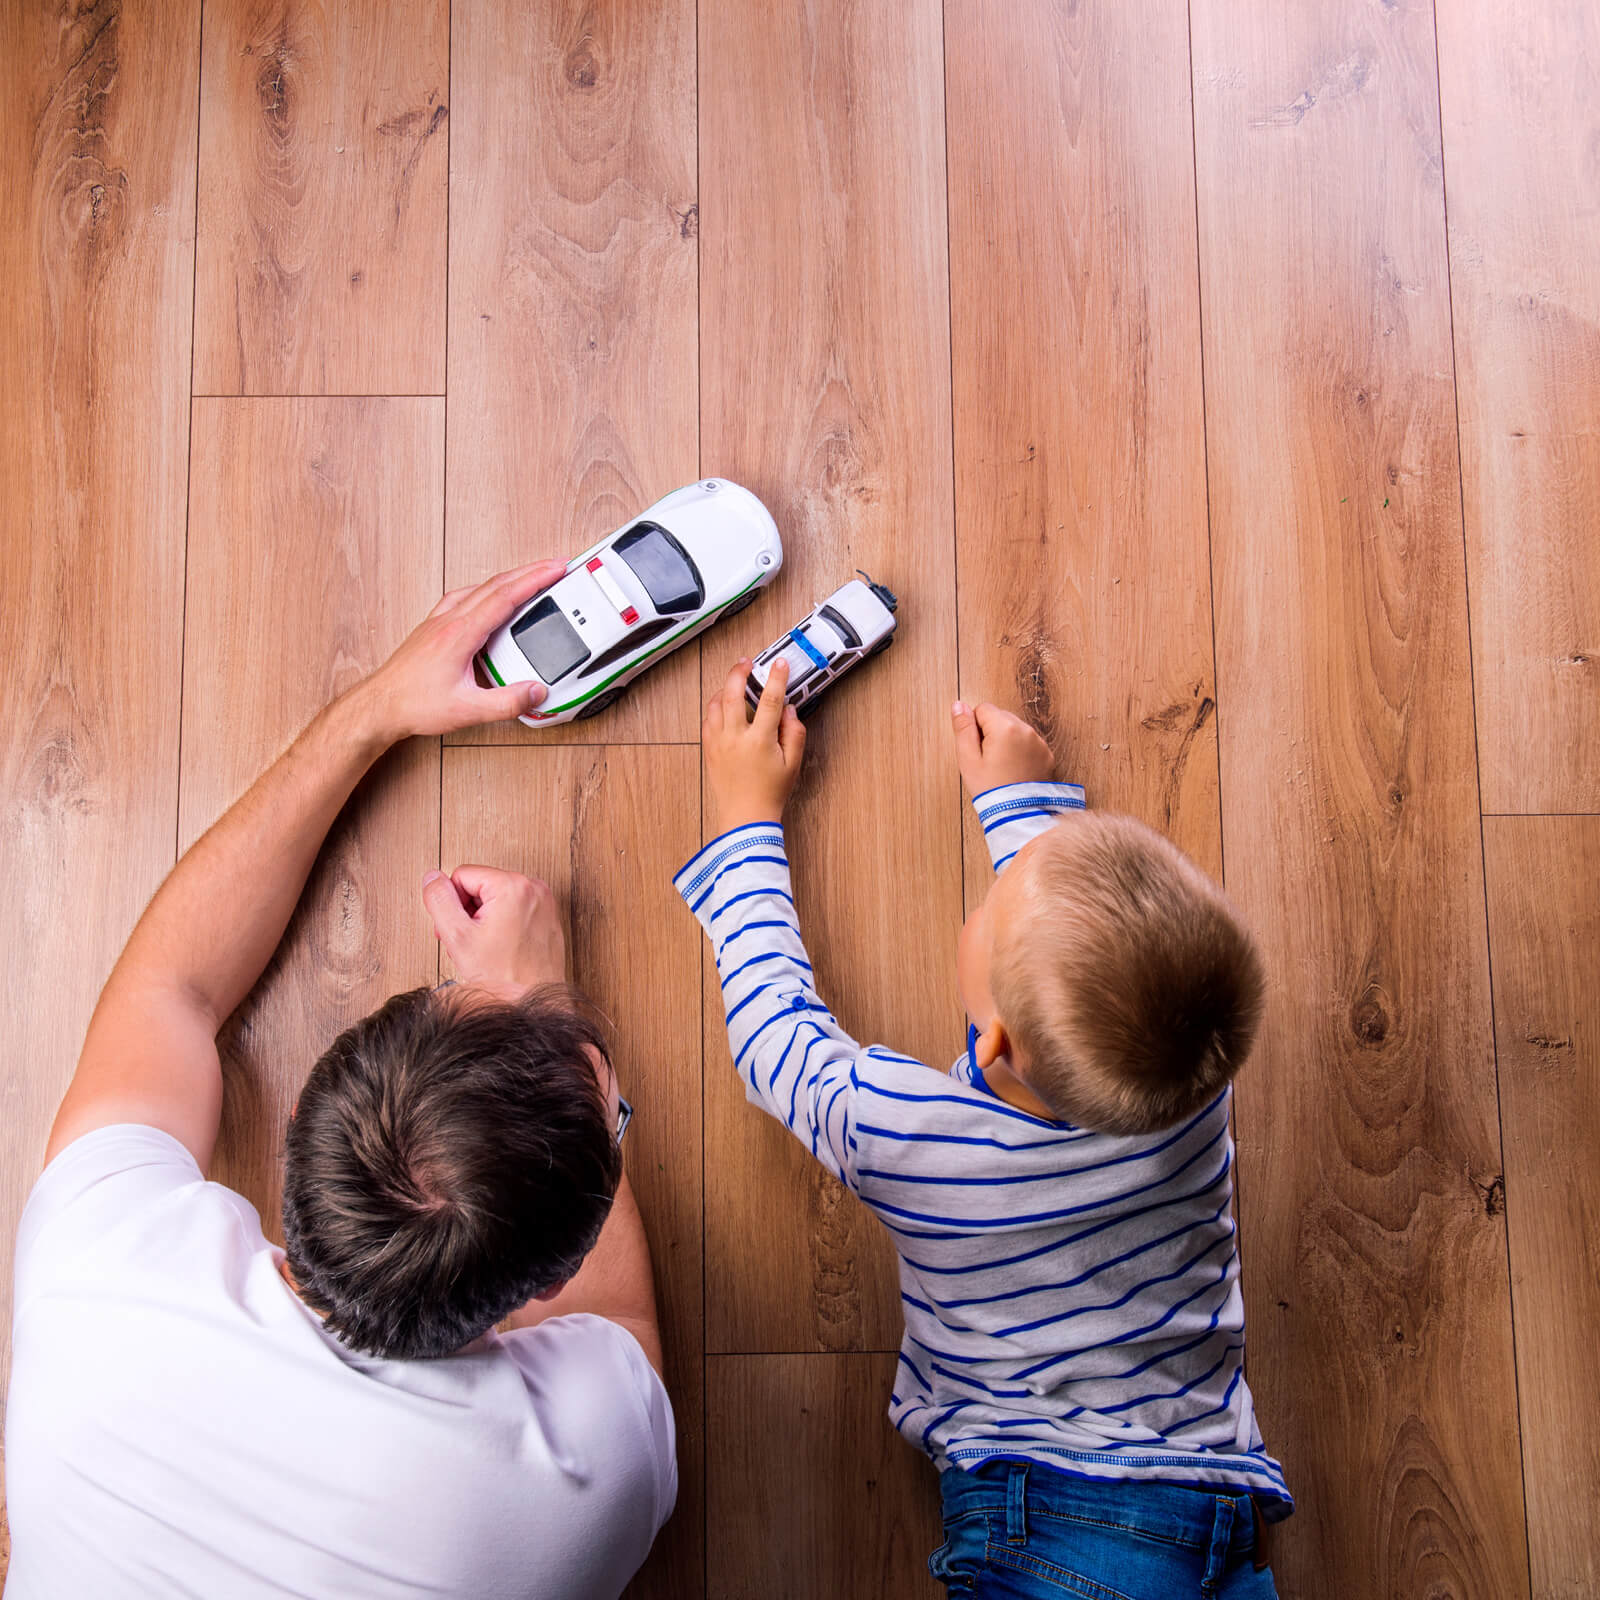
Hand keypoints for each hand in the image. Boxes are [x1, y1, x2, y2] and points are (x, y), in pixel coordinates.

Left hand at [357, 560, 568, 742]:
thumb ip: (507, 702)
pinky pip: (462, 598)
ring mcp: (439, 622)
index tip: (555, 569)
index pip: (505, 596)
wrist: (380, 705)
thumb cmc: (414, 704)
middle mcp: (449, 621)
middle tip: (554, 566)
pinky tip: (487, 596)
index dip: (534, 580)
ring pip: (478, 588)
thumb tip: (536, 692)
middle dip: (529, 571)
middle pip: (495, 585)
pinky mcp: (432, 628)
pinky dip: (483, 590)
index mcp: (461, 634)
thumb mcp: (468, 710)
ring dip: (508, 579)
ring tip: (528, 577)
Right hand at [423, 866, 565, 997]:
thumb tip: (432, 878)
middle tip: (467, 940)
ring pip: (496, 898)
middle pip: (480, 885)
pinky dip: (501, 924)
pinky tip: (498, 947)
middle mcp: (534, 889)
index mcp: (513, 886)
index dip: (452, 903)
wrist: (533, 1003)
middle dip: (467, 912)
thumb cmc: (504, 977)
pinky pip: (514, 909)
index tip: (457, 928)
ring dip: (482, 920)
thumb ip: (440, 901)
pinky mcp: (547, 916)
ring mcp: (544, 902)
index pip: (462, 875)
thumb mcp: (459, 937)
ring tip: (483, 947)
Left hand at [702, 656, 805, 830]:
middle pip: (732, 693)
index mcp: (759, 740)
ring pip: (715, 704)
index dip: (776, 678)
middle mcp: (735, 738)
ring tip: (734, 682)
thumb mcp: (793, 764)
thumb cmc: (769, 794)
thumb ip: (794, 733)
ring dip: (724, 688)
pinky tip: (723, 705)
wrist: (745, 818)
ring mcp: (718, 743)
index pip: (770, 700)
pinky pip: (707, 719)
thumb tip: (789, 711)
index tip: (780, 664)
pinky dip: (714, 707)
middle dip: (738, 672)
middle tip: (746, 662)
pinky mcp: (709, 749)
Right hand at [951, 701, 1054, 793]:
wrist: (1018, 814)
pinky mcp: (1047, 755)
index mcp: (1005, 727)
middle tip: (988, 760)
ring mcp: (1039, 742)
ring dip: (1006, 741)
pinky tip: (1014, 770)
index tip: (977, 749)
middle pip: (1000, 717)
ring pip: (1015, 730)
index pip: (983, 709)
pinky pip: (1029, 743)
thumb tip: (958, 705)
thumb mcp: (969, 760)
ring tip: (1001, 767)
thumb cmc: (991, 789)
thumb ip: (963, 729)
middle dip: (991, 733)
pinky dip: (1020, 752)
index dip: (974, 728)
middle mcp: (1026, 730)